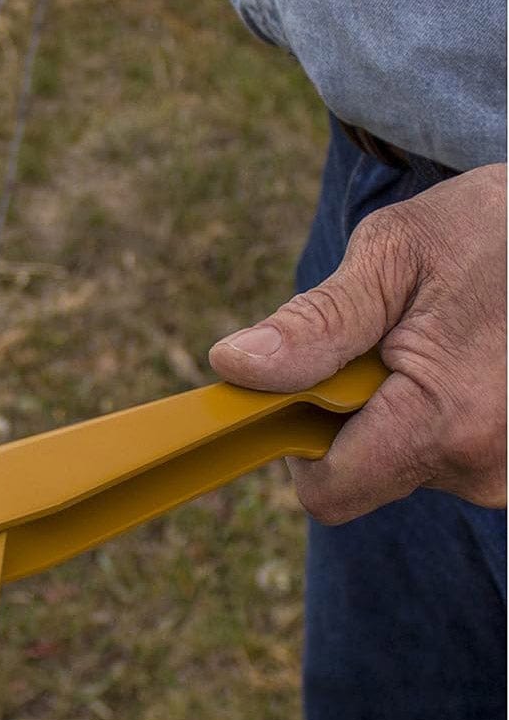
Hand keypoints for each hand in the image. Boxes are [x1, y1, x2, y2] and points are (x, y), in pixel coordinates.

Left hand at [209, 164, 506, 523]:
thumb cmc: (487, 229)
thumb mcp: (392, 255)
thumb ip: (315, 324)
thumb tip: (236, 366)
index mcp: (449, 423)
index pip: (330, 490)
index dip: (297, 440)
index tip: (301, 381)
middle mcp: (488, 467)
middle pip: (367, 473)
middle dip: (352, 411)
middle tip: (388, 338)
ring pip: (407, 460)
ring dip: (399, 406)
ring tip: (437, 338)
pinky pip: (448, 450)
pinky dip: (436, 409)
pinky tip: (466, 354)